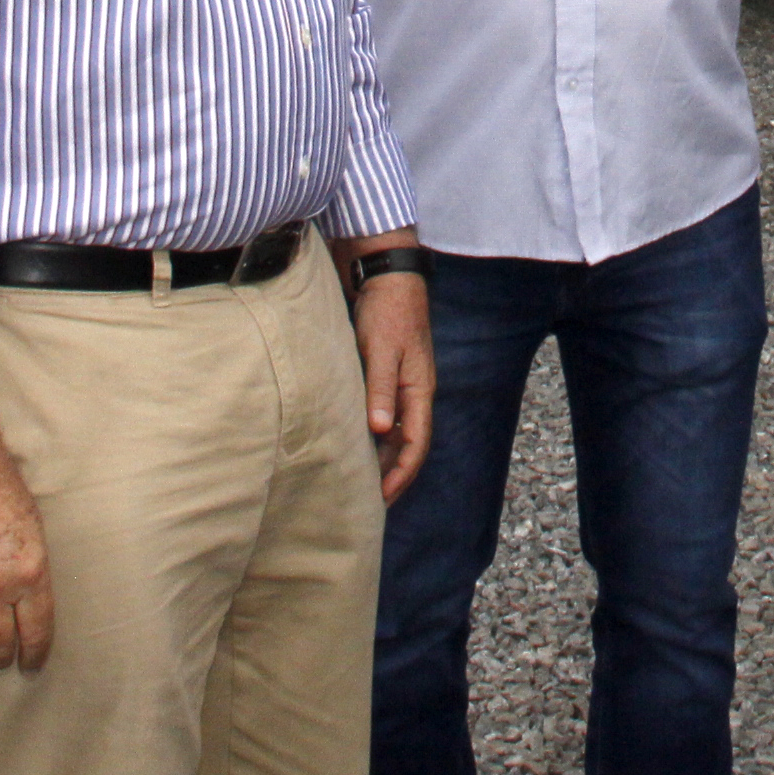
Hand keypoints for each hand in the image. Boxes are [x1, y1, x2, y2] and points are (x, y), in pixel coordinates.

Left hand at [345, 241, 435, 501]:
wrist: (384, 273)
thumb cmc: (387, 310)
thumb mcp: (381, 350)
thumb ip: (380, 389)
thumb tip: (379, 431)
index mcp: (419, 389)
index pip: (416, 444)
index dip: (400, 475)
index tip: (380, 499)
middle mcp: (412, 391)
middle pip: (407, 443)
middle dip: (392, 474)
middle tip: (368, 501)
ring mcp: (400, 382)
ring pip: (395, 431)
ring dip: (382, 457)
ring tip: (360, 480)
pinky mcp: (384, 373)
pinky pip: (382, 414)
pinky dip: (372, 434)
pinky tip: (354, 442)